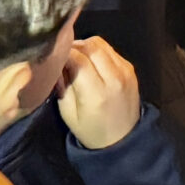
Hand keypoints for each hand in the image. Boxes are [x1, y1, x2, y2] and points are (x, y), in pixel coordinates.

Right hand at [57, 36, 141, 150]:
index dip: (63, 53)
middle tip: (63, 55)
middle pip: (90, 46)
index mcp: (97, 93)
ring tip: (75, 58)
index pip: (78, 59)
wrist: (124, 141)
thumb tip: (56, 63)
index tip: (54, 57)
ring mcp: (125, 72)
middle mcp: (114, 78)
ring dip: (85, 46)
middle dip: (73, 46)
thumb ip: (61, 86)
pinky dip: (97, 51)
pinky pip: (110, 50)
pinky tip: (90, 63)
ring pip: (101, 43)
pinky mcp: (130, 69)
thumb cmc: (92, 131)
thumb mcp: (68, 114)